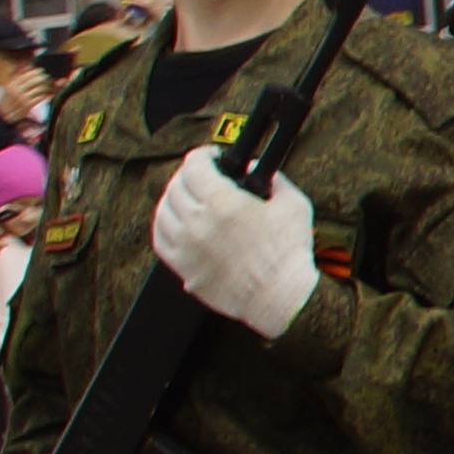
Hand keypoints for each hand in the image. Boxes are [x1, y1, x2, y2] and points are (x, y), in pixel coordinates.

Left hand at [149, 149, 320, 335]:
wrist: (282, 298)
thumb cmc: (289, 255)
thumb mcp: (292, 204)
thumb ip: (273, 179)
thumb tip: (255, 167)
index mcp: (224, 203)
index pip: (194, 166)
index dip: (202, 155)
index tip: (211, 156)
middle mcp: (198, 223)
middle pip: (176, 186)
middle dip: (188, 174)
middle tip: (201, 175)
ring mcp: (188, 248)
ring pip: (163, 211)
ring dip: (173, 198)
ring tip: (186, 197)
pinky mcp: (185, 269)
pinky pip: (161, 241)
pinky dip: (164, 226)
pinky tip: (176, 223)